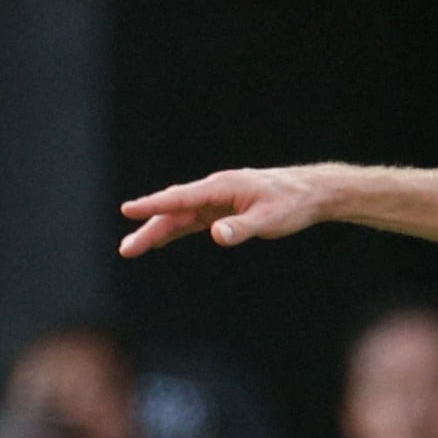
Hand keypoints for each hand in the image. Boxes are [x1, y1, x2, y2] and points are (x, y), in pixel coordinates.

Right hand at [118, 166, 335, 257]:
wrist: (310, 193)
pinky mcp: (222, 210)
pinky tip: (159, 239)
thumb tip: (216, 234)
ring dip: (157, 231)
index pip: (180, 198)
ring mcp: (216, 200)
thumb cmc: (291, 204)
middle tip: (127, 249)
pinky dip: (175, 229)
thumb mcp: (269, 219)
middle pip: (174, 210)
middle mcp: (214, 191)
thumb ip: (242, 227)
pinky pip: (192, 220)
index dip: (153, 205)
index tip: (128, 211)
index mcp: (221, 187)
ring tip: (132, 249)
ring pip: (179, 216)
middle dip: (148, 228)